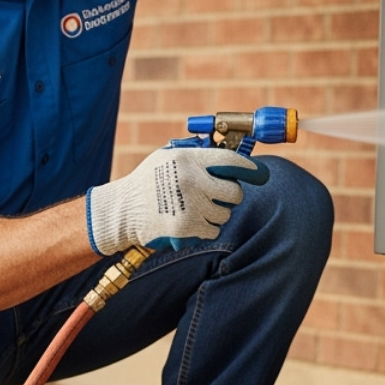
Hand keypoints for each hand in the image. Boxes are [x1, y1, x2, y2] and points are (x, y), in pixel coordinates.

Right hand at [85, 148, 261, 255]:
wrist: (123, 210)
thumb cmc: (146, 181)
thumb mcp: (166, 156)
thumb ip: (194, 154)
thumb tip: (227, 157)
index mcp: (188, 159)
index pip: (230, 161)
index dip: (250, 169)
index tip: (261, 175)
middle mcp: (191, 181)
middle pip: (234, 192)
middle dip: (229, 196)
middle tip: (216, 195)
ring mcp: (190, 206)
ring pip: (225, 214)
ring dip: (215, 214)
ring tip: (195, 209)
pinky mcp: (187, 228)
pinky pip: (213, 230)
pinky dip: (206, 229)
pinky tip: (189, 221)